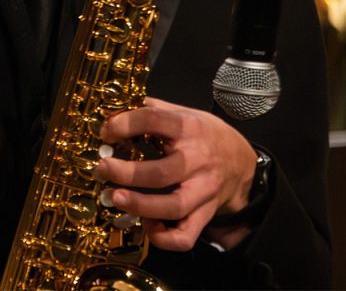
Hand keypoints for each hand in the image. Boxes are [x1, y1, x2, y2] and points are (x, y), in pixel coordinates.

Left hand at [97, 96, 258, 250]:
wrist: (243, 162)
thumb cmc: (206, 135)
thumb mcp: (187, 112)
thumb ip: (155, 110)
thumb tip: (116, 109)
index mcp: (189, 128)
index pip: (154, 120)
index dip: (124, 124)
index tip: (106, 132)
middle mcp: (198, 160)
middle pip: (161, 173)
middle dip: (126, 173)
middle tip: (102, 168)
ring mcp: (203, 190)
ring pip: (173, 207)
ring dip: (140, 206)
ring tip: (114, 198)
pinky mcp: (205, 214)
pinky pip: (185, 236)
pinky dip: (163, 237)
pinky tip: (146, 223)